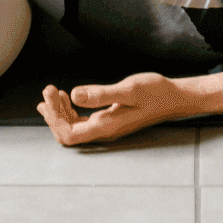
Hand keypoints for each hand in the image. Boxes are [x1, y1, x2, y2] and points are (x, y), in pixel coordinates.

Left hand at [37, 72, 196, 145]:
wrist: (174, 98)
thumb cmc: (154, 92)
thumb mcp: (128, 89)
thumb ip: (100, 94)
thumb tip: (74, 95)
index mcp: (106, 126)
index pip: (68, 132)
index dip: (54, 116)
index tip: (51, 92)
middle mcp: (104, 131)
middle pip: (67, 133)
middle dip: (53, 114)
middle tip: (48, 90)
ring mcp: (106, 127)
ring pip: (73, 128)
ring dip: (59, 112)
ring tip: (51, 94)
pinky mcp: (109, 120)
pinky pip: (82, 122)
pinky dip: (70, 111)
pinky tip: (67, 99)